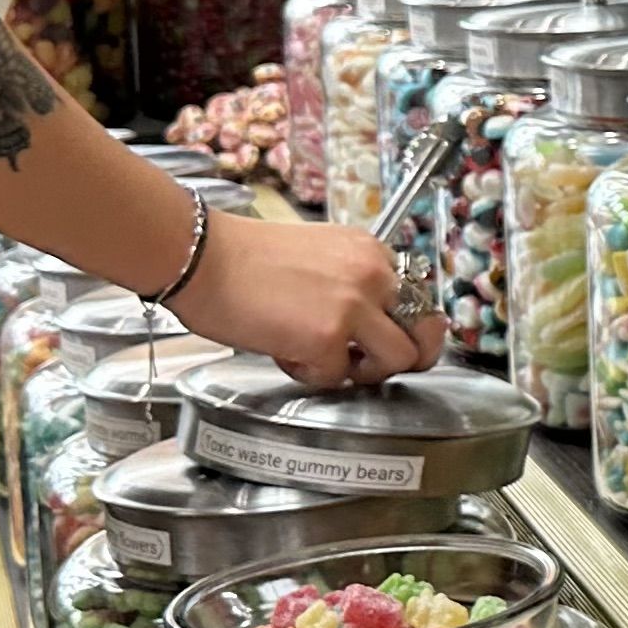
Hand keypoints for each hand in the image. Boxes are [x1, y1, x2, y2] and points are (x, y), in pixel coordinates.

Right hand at [160, 210, 441, 386]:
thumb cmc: (242, 260)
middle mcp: (372, 274)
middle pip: (425, 328)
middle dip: (402, 354)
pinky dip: (312, 374)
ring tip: (326, 360)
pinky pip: (339, 376)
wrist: (201, 257)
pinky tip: (285, 352)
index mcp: (370, 251)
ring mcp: (355, 306)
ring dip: (365, 371)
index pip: (418, 294)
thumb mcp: (318, 255)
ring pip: (399, 359)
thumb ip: (350, 283)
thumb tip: (368, 324)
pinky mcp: (328, 337)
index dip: (404, 325)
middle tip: (370, 363)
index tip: (388, 338)